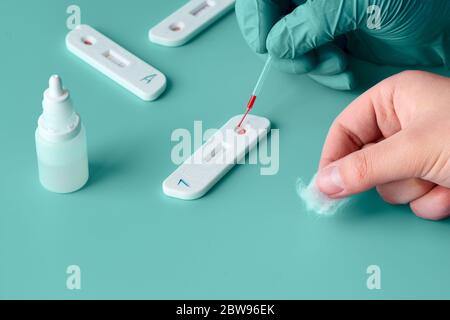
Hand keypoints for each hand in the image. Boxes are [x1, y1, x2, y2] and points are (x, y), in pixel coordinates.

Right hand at [236, 0, 449, 89]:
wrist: (447, 24)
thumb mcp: (358, 3)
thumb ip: (311, 22)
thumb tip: (276, 44)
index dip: (257, 18)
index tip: (264, 42)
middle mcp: (314, 2)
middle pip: (274, 26)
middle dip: (289, 49)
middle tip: (305, 58)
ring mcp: (324, 24)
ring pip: (293, 50)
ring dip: (310, 65)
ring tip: (334, 64)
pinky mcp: (336, 45)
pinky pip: (315, 65)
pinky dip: (326, 75)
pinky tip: (342, 71)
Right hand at [316, 71, 449, 219]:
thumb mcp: (416, 148)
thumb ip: (364, 167)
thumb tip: (324, 182)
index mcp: (393, 100)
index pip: (344, 129)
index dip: (333, 158)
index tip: (325, 186)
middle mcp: (403, 124)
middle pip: (366, 162)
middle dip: (392, 176)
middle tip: (414, 171)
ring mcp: (420, 152)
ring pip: (390, 186)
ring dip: (417, 190)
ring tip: (443, 177)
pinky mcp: (434, 175)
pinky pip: (414, 199)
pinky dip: (434, 201)